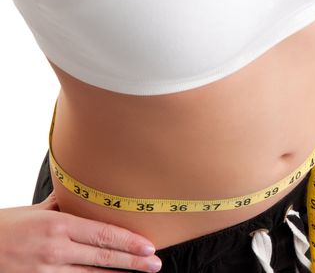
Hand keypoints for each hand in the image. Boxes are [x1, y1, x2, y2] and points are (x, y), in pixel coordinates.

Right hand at [0, 190, 161, 272]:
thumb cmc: (6, 227)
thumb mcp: (36, 210)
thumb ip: (64, 205)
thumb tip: (85, 194)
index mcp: (57, 225)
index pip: (102, 234)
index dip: (128, 241)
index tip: (148, 245)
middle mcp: (55, 249)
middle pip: (103, 258)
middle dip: (133, 262)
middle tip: (154, 263)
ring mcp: (47, 271)